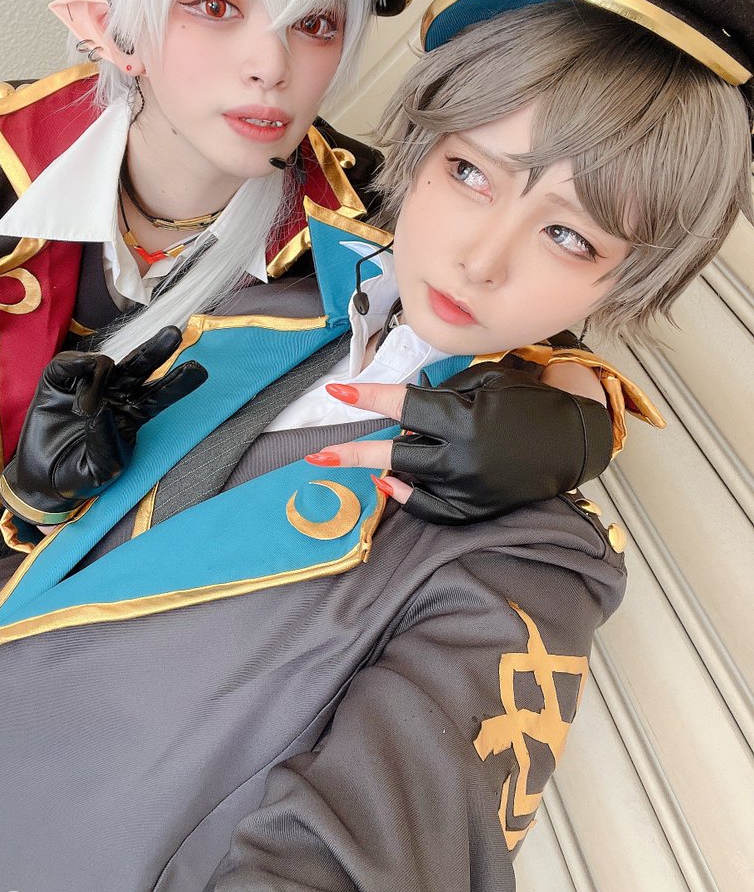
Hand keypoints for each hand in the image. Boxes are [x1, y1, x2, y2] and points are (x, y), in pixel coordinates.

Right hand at [0, 327, 206, 523]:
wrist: (40, 480)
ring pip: (103, 363)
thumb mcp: (98, 472)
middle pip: (140, 368)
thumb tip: (101, 408)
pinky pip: (67, 365)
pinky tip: (79, 374)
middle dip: (157, 350)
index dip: (178, 383)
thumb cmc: (77, 476)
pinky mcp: (57, 382)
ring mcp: (86, 386)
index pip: (160, 396)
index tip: (199, 371)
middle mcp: (114, 395)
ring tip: (93, 383)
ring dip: (105, 360)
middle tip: (174, 334)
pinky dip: (74, 364)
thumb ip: (105, 445)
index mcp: (132, 417)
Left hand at [305, 356, 612, 524]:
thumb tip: (404, 406)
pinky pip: (432, 511)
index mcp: (466, 422)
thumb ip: (443, 393)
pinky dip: (409, 498)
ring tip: (355, 459)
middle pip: (395, 456)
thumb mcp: (487, 380)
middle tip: (316, 452)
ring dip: (381, 468)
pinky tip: (389, 484)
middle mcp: (464, 460)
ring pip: (410, 482)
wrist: (575, 441)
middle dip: (354, 451)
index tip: (336, 393)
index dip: (368, 400)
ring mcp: (470, 490)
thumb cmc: (530, 402)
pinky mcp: (477, 510)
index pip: (406, 409)